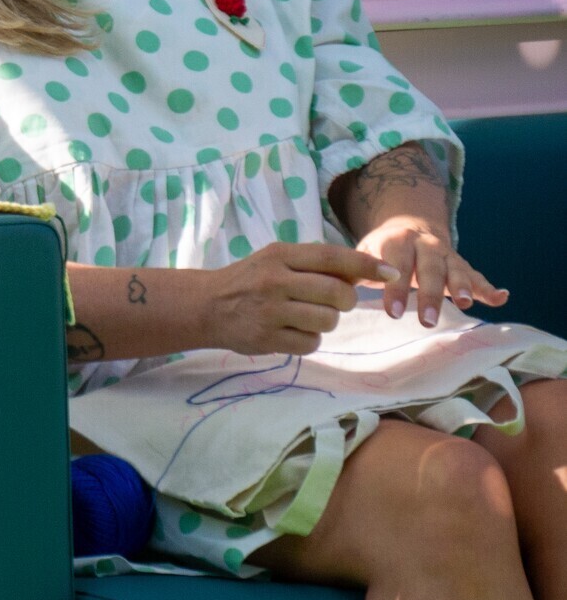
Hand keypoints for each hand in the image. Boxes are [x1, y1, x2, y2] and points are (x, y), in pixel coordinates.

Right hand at [196, 242, 397, 356]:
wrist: (206, 305)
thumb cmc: (250, 280)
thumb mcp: (277, 261)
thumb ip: (314, 265)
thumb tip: (365, 271)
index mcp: (279, 255)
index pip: (331, 257)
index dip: (366, 265)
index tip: (392, 273)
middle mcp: (274, 280)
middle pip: (336, 293)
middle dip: (344, 300)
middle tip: (332, 302)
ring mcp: (269, 311)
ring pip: (327, 321)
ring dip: (325, 322)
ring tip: (305, 316)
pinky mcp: (266, 338)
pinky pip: (310, 344)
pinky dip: (308, 340)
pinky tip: (291, 331)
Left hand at [355, 214, 507, 326]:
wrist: (407, 227)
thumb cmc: (380, 250)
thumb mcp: (364, 252)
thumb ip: (353, 269)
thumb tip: (331, 287)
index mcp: (396, 241)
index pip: (395, 263)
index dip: (394, 287)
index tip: (391, 312)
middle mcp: (425, 245)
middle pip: (429, 269)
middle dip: (429, 295)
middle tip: (426, 321)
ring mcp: (447, 255)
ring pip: (456, 271)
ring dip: (463, 287)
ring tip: (467, 304)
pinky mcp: (463, 266)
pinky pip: (478, 276)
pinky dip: (490, 288)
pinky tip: (502, 298)